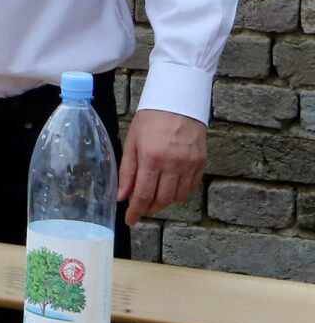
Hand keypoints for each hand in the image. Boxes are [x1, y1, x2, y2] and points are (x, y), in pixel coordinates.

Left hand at [117, 109, 206, 225]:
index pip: (143, 195)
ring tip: (153, 198)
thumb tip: (121, 196)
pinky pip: (190, 188)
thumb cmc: (150, 120)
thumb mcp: (132, 143)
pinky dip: (179, 194)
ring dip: (164, 202)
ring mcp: (189, 165)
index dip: (136, 211)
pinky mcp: (201, 163)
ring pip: (177, 197)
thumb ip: (127, 171)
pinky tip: (169, 190)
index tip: (130, 220)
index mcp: (151, 158)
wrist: (178, 102)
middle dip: (149, 208)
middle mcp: (173, 164)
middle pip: (162, 199)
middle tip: (140, 208)